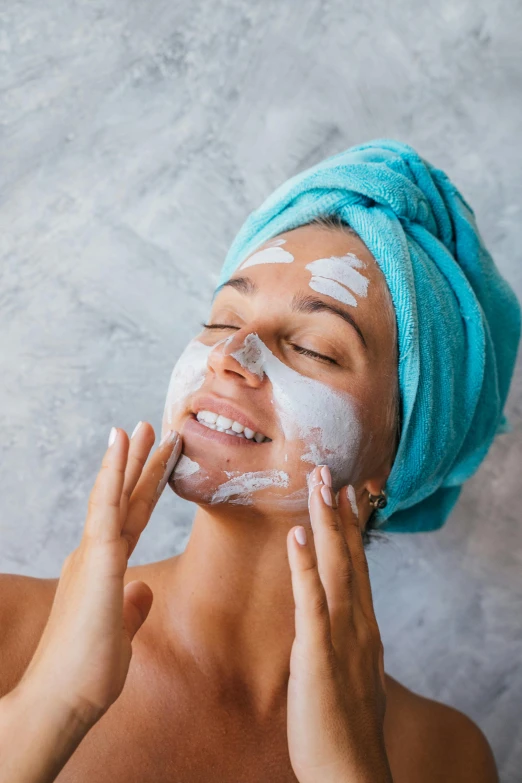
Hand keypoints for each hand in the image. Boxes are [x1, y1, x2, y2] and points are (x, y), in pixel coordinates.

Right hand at [16, 423, 180, 727]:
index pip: (131, 520)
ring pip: (113, 496)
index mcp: (102, 571)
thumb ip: (132, 609)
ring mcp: (93, 556)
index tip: (157, 460)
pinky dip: (114, 473)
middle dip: (139, 464)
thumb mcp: (121, 634)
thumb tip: (145, 589)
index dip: (144, 488)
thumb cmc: (86, 674)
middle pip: (123, 500)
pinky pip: (107, 507)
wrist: (60, 702)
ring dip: (127, 459)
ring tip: (139, 425)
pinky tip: (120, 444)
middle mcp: (94, 556)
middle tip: (151, 428)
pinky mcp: (96, 561)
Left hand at [286, 466, 392, 782]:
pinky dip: (305, 566)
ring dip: (327, 523)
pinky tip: (297, 538)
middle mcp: (357, 624)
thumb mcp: (348, 674)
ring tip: (320, 484)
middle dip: (340, 512)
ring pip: (337, 567)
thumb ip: (340, 644)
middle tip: (331, 471)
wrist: (351, 772)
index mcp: (361, 628)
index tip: (346, 495)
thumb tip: (329, 628)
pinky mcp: (318, 653)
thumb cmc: (343, 727)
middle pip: (351, 557)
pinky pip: (311, 602)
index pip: (357, 567)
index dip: (351, 529)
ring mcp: (340, 636)